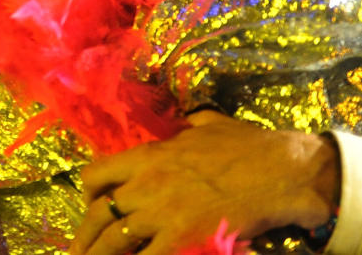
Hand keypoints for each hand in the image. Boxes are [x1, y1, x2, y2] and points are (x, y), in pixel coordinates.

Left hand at [70, 111, 339, 254]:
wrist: (282, 169)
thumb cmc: (250, 146)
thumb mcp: (209, 125)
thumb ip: (190, 126)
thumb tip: (191, 120)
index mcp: (148, 155)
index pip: (98, 174)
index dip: (90, 194)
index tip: (92, 206)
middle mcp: (146, 184)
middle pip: (100, 215)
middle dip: (86, 238)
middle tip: (79, 252)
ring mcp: (162, 213)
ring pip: (115, 242)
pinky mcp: (183, 238)